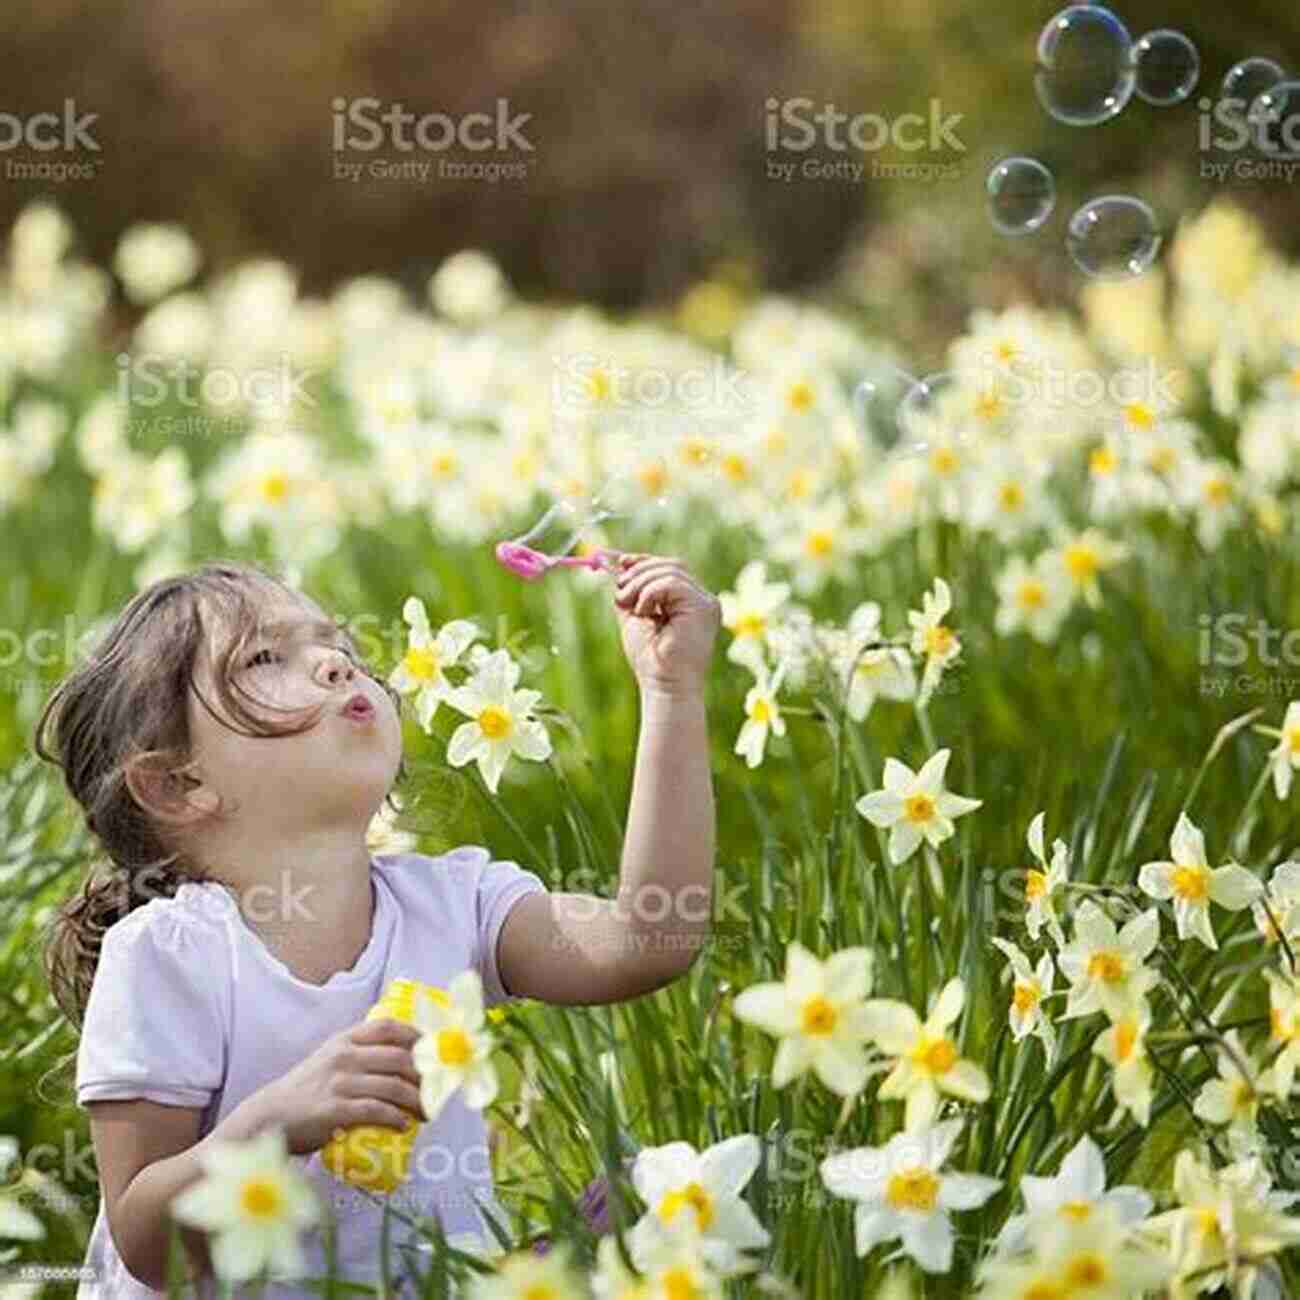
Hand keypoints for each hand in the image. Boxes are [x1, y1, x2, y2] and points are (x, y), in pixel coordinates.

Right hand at [253, 1018, 424, 1155]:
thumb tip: (403, 1060)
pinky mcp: (334, 1110)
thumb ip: (359, 1054)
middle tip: (437, 1092)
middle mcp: (344, 1056)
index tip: (434, 1051)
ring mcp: (338, 1082)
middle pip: (399, 1058)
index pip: (389, 1027)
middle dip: (425, 1076)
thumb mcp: (330, 1059)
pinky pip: (375, 1111)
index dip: (417, 1036)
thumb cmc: (307, 1090)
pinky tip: (404, 1125)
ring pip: (392, 1086)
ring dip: (417, 1101)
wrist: (270, 1118)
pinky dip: (396, 1118)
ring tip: (427, 1113)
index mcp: (345, 1040)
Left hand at [611, 553, 720, 694]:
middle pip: (671, 565)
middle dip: (640, 572)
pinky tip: (645, 613)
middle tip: (621, 591)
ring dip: (640, 584)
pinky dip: (650, 593)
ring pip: (670, 571)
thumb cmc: (651, 660)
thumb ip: (632, 592)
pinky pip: (672, 583)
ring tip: (630, 607)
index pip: (670, 569)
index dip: (645, 561)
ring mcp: (706, 603)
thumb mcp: (635, 617)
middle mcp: (702, 600)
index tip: (622, 563)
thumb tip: (619, 567)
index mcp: (688, 602)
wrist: (665, 686)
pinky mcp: (704, 607)